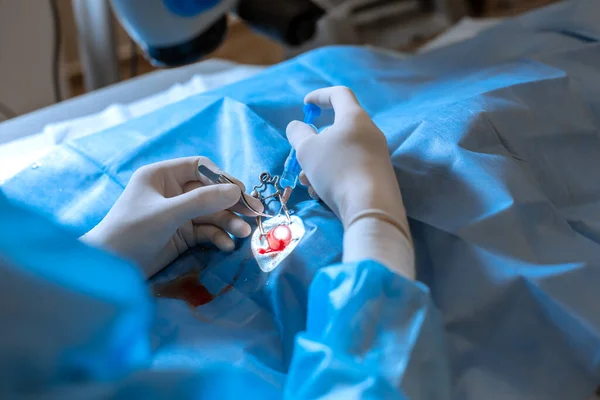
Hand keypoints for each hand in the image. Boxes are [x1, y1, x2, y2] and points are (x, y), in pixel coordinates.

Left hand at [81, 157, 262, 276]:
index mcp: (162, 176)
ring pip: (211, 213)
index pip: (200, 168)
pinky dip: (217, 237)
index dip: (222, 179)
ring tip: (244, 233)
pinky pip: (206, 231)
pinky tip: (226, 246)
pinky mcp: (181, 235)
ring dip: (228, 222)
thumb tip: (236, 191)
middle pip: (210, 192)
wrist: (110, 269)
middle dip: (231, 203)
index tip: (241, 192)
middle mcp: (172, 192)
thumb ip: (202, 201)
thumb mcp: (167, 214)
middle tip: (255, 213)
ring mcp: (177, 214)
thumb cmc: (131, 232)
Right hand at [287, 87, 413, 277]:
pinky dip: (333, 176)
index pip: (339, 94)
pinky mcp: (378, 175)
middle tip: (302, 158)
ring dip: (320, 164)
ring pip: (341, 152)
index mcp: (355, 117)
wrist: (371, 206)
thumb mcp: (306, 149)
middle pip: (337, 128)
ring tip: (308, 183)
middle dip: (315, 144)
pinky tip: (322, 194)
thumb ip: (298, 133)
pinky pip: (350, 168)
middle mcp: (370, 132)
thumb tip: (297, 126)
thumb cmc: (336, 170)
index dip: (320, 95)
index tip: (306, 105)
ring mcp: (377, 155)